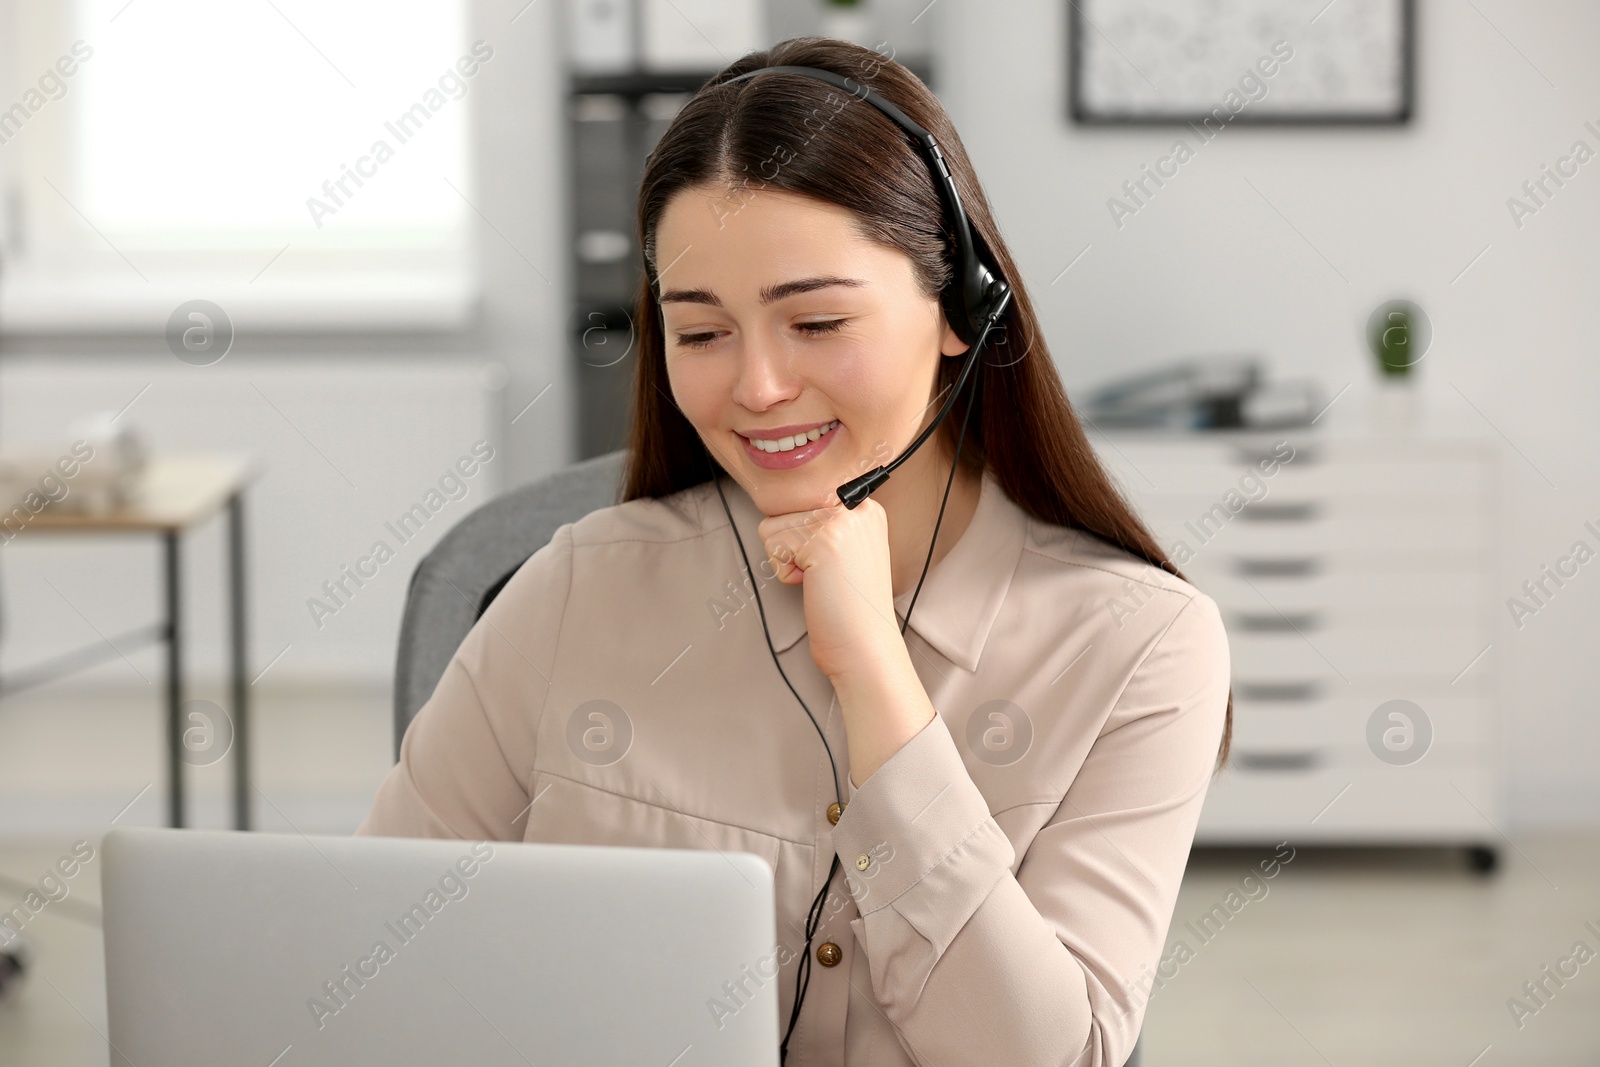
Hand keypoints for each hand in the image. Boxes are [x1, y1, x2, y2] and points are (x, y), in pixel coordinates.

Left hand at [757, 494, 902, 682]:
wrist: (866, 646)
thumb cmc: (851, 607)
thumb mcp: (848, 549)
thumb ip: (823, 523)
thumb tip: (781, 504)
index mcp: (865, 507)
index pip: (804, 500)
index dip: (803, 536)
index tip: (830, 563)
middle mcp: (856, 507)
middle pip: (786, 510)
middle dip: (793, 548)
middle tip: (827, 575)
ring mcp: (839, 521)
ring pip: (774, 526)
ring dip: (788, 560)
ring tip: (821, 580)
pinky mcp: (820, 541)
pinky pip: (772, 546)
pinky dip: (785, 573)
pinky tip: (815, 586)